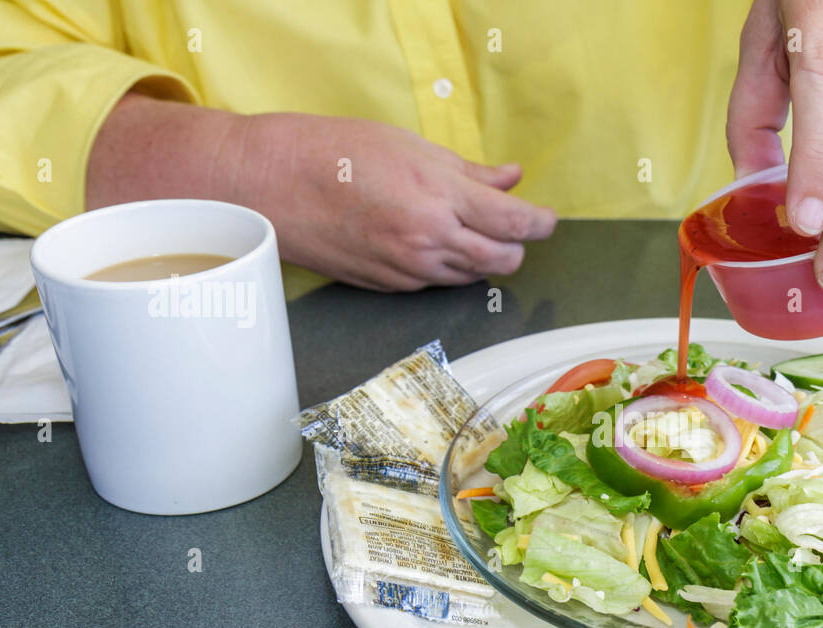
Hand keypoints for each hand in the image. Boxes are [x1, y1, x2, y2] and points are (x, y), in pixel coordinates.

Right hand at [236, 113, 555, 289]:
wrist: (275, 185)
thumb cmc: (337, 152)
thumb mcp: (411, 147)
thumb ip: (468, 171)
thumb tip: (511, 179)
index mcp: (439, 197)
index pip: (514, 223)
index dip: (541, 223)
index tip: (547, 219)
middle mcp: (430, 239)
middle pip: (503, 259)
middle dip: (514, 245)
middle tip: (509, 225)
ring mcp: (410, 269)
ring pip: (473, 277)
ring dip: (482, 257)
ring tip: (467, 229)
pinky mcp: (392, 287)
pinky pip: (438, 283)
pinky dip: (448, 266)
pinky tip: (431, 242)